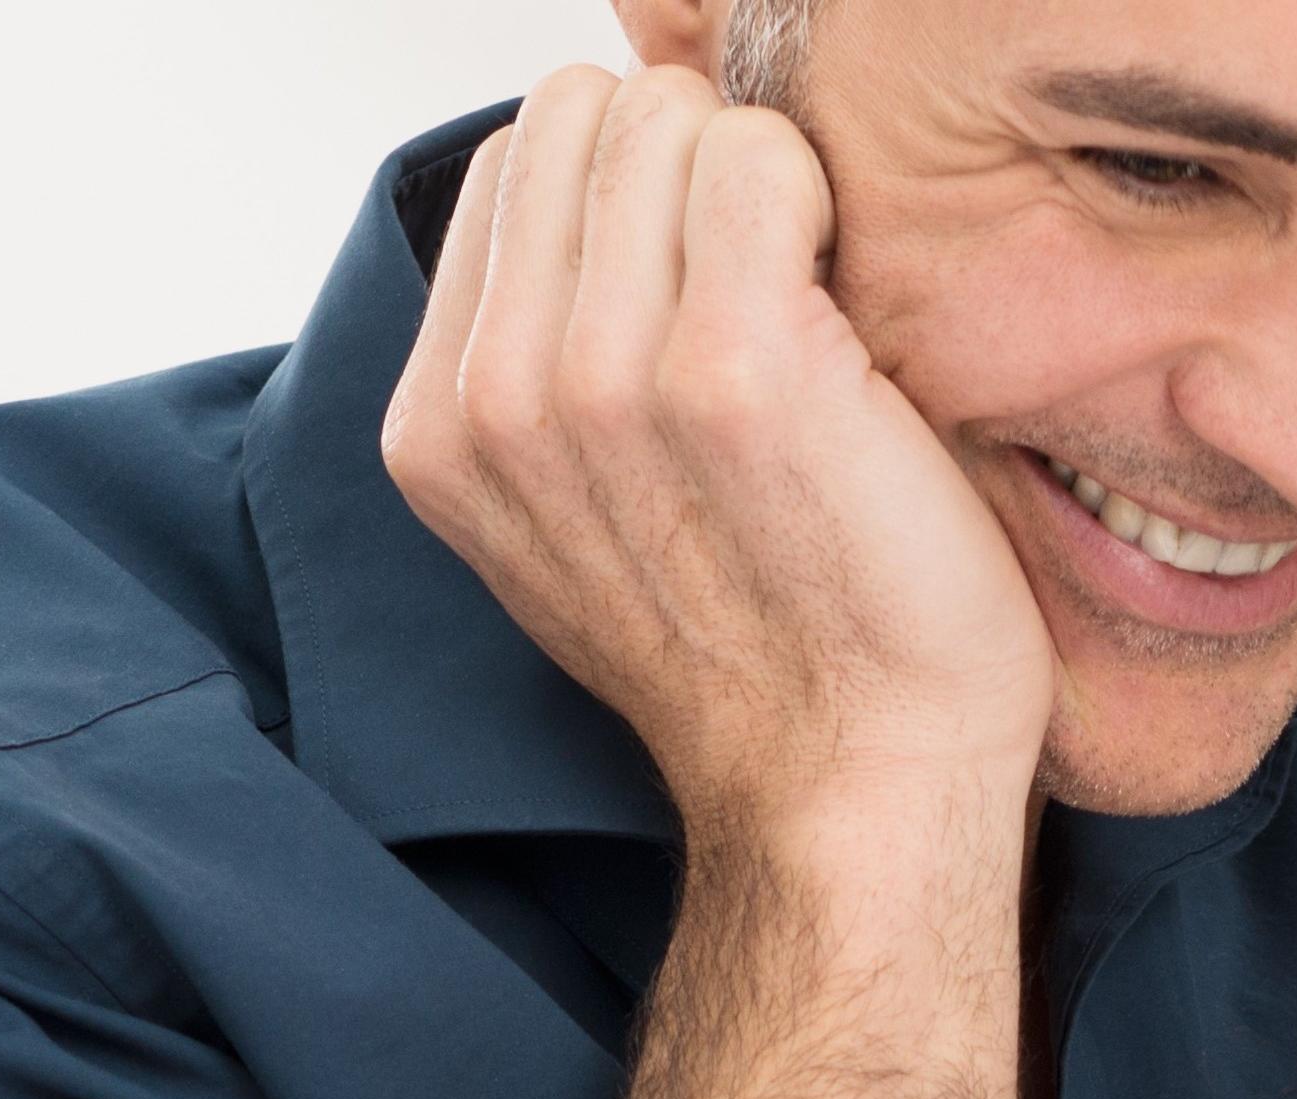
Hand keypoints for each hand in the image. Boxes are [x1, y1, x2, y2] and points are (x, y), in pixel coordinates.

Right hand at [385, 66, 1057, 898]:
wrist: (856, 785)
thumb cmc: (764, 647)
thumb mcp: (578, 518)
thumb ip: (543, 365)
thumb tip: (593, 200)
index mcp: (440, 428)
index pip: (517, 165)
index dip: (632, 196)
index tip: (700, 289)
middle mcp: (496, 398)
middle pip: (583, 115)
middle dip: (687, 168)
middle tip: (767, 289)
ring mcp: (604, 379)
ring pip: (669, 121)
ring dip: (761, 184)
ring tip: (808, 313)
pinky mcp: (733, 366)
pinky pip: (760, 156)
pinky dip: (822, 200)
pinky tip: (850, 317)